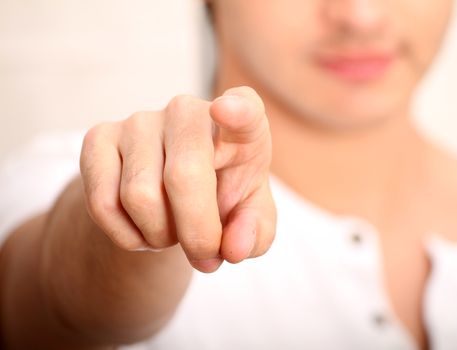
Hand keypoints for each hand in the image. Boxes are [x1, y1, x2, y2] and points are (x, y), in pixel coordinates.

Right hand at [80, 86, 275, 272]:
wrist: (172, 194)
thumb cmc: (221, 199)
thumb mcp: (249, 219)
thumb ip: (254, 233)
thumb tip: (234, 247)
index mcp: (240, 125)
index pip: (244, 108)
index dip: (238, 110)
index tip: (227, 110)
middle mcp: (187, 111)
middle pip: (183, 176)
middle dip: (196, 233)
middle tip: (203, 254)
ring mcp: (140, 121)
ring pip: (139, 197)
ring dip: (159, 236)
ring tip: (171, 231)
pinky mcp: (99, 137)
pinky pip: (102, 203)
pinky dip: (126, 236)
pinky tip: (142, 228)